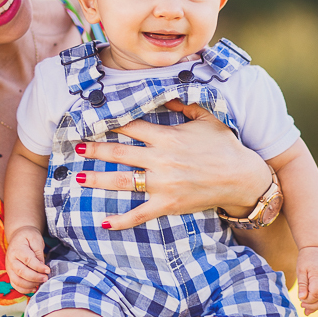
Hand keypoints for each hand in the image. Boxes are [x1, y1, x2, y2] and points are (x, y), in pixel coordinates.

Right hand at [6, 227, 49, 293]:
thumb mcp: (35, 239)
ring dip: (30, 285)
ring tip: (41, 282)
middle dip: (35, 277)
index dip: (38, 267)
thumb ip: (38, 252)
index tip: (47, 270)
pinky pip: (15, 285)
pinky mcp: (11, 274)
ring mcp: (9, 268)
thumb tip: (42, 266)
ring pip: (17, 281)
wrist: (18, 237)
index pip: (28, 260)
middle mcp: (10, 260)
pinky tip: (34, 288)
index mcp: (16, 249)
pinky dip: (24, 289)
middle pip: (21, 272)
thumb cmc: (28, 237)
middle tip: (46, 278)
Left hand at [75, 99, 269, 230]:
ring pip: (122, 181)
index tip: (92, 121)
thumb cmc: (225, 147)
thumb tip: (165, 94)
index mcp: (167, 136)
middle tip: (76, 147)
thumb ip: (183, 105)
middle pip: (119, 153)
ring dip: (98, 179)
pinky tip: (103, 222)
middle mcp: (160, 159)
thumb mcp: (206, 118)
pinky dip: (121, 220)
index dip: (109, 124)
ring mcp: (162, 184)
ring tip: (78, 177)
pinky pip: (139, 214)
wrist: (242, 179)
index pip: (130, 127)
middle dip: (94, 149)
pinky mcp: (167, 205)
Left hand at [296, 247, 317, 314]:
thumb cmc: (307, 259)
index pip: (316, 295)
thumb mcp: (301, 270)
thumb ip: (302, 285)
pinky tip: (316, 302)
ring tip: (308, 308)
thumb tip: (302, 298)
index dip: (308, 301)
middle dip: (313, 306)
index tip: (300, 301)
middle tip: (303, 308)